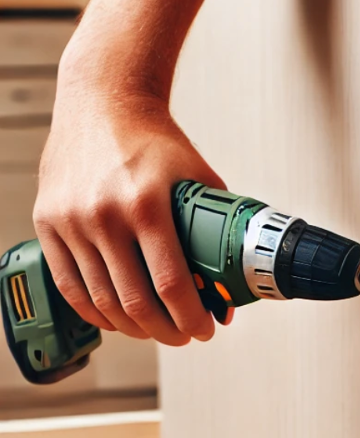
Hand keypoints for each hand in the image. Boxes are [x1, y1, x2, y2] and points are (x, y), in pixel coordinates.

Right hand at [31, 0, 219, 345]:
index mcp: (147, 204)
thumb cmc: (156, 141)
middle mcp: (104, 215)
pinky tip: (116, 318)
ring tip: (156, 330)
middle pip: (135, 301)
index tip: (206, 330)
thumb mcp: (199, 178)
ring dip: (133, 327)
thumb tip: (232, 279)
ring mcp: (72, 221)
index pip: (170, 284)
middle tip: (184, 336)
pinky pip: (68, 285)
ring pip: (102, 300)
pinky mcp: (48, 222)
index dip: (191, 317)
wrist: (103, 101)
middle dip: (166, 331)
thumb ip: (217, 226)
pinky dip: (94, 311)